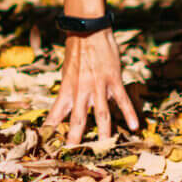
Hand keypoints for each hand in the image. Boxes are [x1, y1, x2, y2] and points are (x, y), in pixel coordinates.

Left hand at [48, 30, 140, 147]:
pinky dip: (128, 114)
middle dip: (75, 136)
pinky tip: (134, 126)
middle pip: (77, 118)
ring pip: (101, 113)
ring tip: (105, 145)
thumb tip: (62, 108)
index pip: (56, 112)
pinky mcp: (113, 80)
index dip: (51, 126)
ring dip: (104, 131)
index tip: (47, 141)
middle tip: (73, 151)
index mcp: (67, 88)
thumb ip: (67, 91)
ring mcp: (97, 86)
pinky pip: (121, 100)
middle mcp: (80, 90)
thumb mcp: (66, 72)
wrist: (87, 30)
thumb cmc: (76, 51)